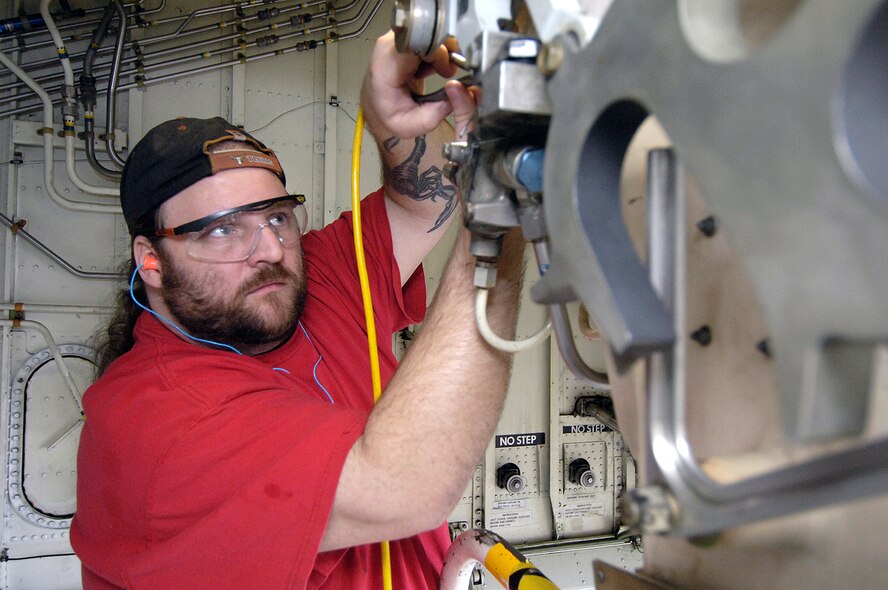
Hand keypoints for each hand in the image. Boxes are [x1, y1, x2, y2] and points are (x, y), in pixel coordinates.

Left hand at [361, 31, 476, 140]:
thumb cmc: (391, 114)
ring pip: (428, 31)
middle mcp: (386, 48)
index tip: (445, 70)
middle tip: (447, 71)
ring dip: (441, 50)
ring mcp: (393, 40)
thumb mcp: (414, 125)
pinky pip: (426, 34)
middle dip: (443, 51)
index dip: (438, 53)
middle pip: (425, 34)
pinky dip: (435, 49)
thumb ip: (437, 112)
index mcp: (385, 67)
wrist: (380, 107)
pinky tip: (432, 65)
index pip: (418, 43)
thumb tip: (458, 92)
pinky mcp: (400, 38)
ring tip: (439, 69)